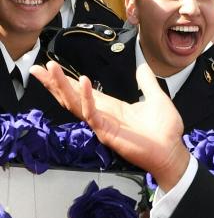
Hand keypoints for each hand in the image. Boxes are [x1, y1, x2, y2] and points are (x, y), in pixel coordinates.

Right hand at [30, 61, 190, 189]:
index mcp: (111, 107)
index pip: (82, 91)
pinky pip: (93, 114)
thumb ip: (147, 83)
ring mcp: (103, 124)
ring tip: (51, 69)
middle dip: (54, 83)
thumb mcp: (156, 98)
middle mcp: (102, 115)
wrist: (172, 151)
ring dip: (62, 86)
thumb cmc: (165, 130)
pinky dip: (87, 98)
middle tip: (36, 68)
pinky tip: (83, 82)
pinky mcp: (107, 133)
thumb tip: (143, 66)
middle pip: (71, 97)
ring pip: (75, 104)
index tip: (49, 67)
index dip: (66, 80)